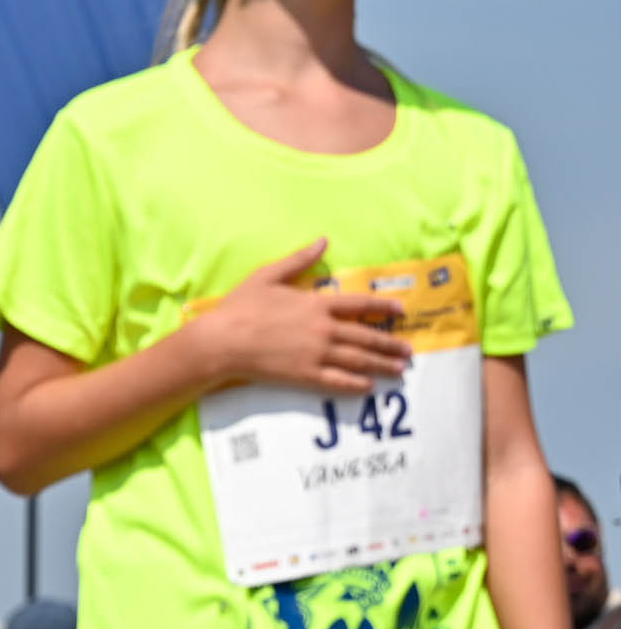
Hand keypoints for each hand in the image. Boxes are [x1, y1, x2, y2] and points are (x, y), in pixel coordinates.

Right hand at [189, 239, 413, 394]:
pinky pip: (337, 381)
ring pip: (358, 360)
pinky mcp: (304, 375)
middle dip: (390, 345)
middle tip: (407, 352)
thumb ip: (299, 260)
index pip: (360, 305)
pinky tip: (369, 387)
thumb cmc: (240, 308)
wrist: (221, 341)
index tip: (401, 312)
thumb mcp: (268, 275)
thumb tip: (323, 241)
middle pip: (366, 337)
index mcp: (316, 304)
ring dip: (381, 365)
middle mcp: (323, 329)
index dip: (384, 308)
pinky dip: (356, 384)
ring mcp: (315, 354)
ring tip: (398, 370)